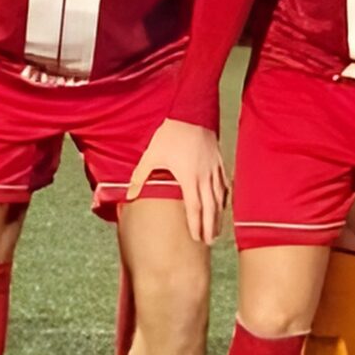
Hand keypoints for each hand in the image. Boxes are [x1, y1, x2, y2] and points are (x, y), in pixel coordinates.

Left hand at [127, 119, 228, 243]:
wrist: (190, 113)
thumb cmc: (170, 135)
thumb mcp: (151, 156)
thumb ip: (140, 177)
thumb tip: (128, 195)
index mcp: (189, 178)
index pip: (195, 208)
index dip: (196, 225)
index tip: (196, 238)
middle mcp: (206, 177)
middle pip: (211, 208)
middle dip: (211, 227)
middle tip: (209, 242)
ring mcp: (215, 170)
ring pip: (221, 198)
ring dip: (219, 216)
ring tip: (218, 230)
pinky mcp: (220, 162)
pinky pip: (225, 185)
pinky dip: (225, 198)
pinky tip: (224, 205)